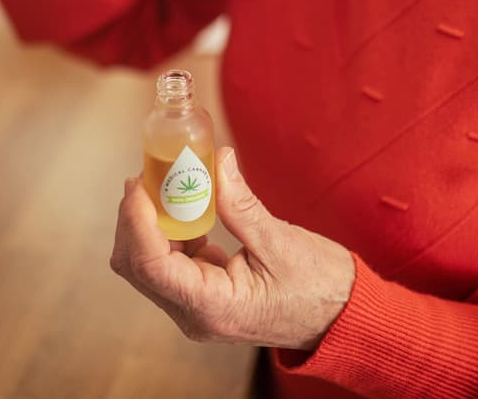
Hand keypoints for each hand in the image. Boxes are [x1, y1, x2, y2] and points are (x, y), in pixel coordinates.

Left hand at [110, 147, 355, 349]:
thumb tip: (217, 161)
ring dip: (152, 222)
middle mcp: (194, 315)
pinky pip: (170, 262)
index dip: (136, 221)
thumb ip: (240, 204)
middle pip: (139, 265)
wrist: (341, 317)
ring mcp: (196, 308)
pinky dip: (171, 230)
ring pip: (149, 263)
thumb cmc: (320, 288)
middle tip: (150, 174)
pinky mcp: (202, 296)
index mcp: (212, 308)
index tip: (139, 182)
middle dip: (137, 218)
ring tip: (168, 183)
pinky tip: (189, 205)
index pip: (151, 265)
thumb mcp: (280, 242)